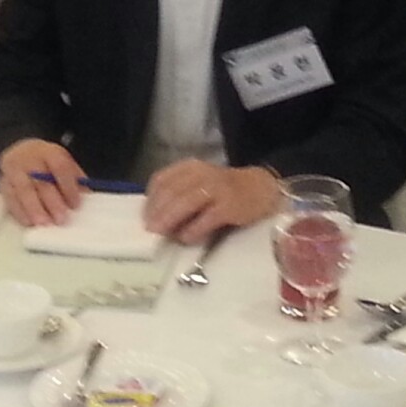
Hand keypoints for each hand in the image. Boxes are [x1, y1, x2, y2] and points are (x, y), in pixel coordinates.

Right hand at [0, 140, 84, 226]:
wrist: (22, 152)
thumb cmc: (47, 163)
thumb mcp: (64, 163)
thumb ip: (75, 181)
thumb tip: (86, 199)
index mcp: (49, 152)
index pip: (59, 166)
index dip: (68, 186)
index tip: (76, 204)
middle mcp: (29, 159)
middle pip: (40, 180)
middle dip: (51, 202)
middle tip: (61, 219)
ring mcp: (13, 170)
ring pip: (22, 190)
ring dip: (33, 209)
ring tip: (43, 224)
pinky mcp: (3, 182)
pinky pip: (9, 198)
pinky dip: (19, 212)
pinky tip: (28, 222)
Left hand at [143, 162, 281, 242]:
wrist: (261, 188)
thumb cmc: (224, 190)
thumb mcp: (199, 183)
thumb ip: (179, 194)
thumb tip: (156, 218)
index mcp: (190, 167)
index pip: (162, 180)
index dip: (151, 200)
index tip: (145, 217)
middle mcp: (202, 174)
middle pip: (172, 191)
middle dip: (157, 212)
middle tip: (150, 230)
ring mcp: (217, 189)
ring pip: (186, 202)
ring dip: (170, 219)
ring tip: (161, 234)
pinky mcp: (229, 206)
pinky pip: (206, 218)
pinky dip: (193, 229)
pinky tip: (186, 238)